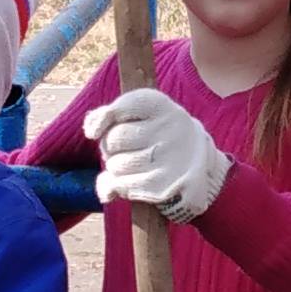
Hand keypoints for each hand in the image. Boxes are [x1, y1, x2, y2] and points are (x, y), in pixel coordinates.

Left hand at [94, 87, 231, 222]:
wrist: (199, 164)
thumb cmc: (159, 135)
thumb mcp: (142, 115)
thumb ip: (110, 114)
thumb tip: (91, 131)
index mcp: (161, 106)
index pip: (120, 108)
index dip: (102, 120)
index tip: (94, 131)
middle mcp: (168, 129)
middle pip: (114, 139)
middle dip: (111, 147)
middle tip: (127, 149)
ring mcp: (167, 159)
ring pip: (115, 165)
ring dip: (117, 168)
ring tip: (135, 165)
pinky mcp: (162, 186)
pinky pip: (121, 186)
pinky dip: (120, 186)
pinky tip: (134, 180)